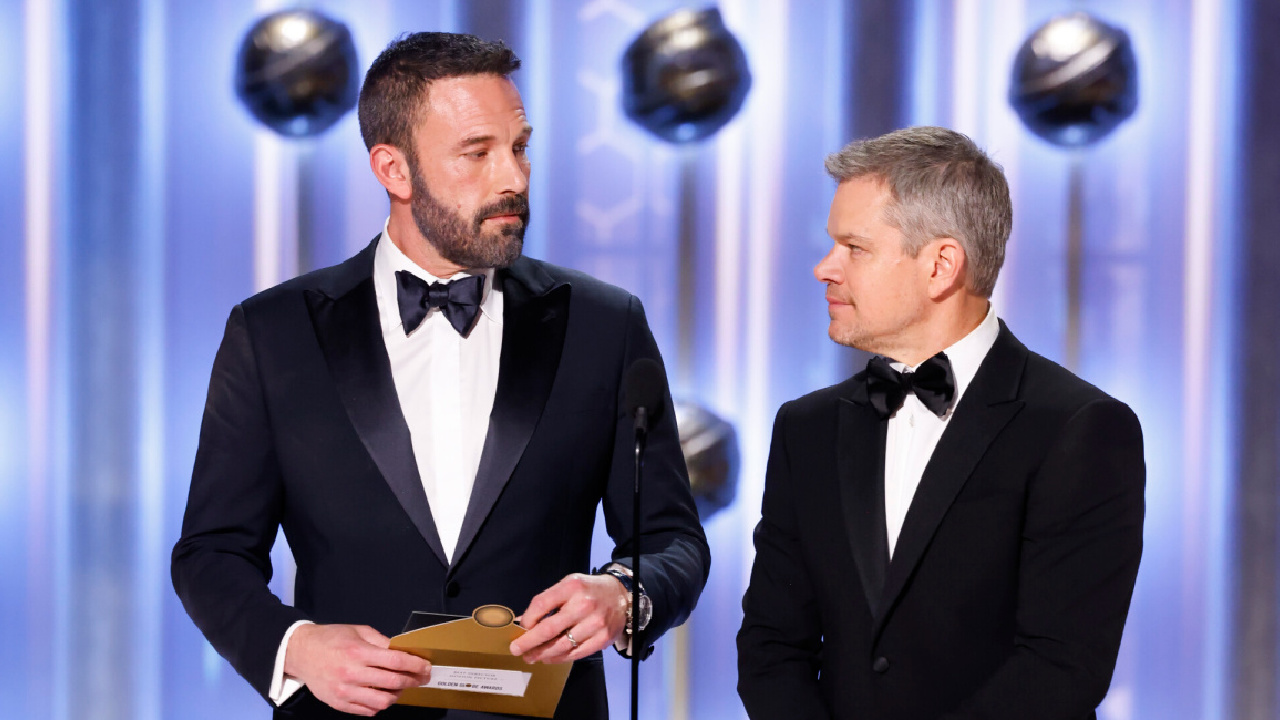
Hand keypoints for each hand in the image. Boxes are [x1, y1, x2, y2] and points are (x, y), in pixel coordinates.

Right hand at [284, 623, 430, 715]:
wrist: (301, 652)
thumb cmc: (332, 638)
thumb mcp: (358, 631)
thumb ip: (381, 642)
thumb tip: (402, 651)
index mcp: (359, 652)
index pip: (396, 661)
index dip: (416, 665)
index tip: (426, 667)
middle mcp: (352, 673)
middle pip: (393, 682)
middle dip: (413, 681)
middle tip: (421, 678)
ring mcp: (345, 692)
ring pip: (382, 702)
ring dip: (397, 695)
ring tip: (400, 688)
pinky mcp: (339, 704)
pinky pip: (367, 711)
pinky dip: (379, 705)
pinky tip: (381, 695)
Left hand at [509, 573, 627, 663]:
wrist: (620, 595)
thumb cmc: (588, 591)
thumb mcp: (568, 585)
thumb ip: (548, 600)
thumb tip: (525, 622)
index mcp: (572, 587)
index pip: (541, 604)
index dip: (527, 619)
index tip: (521, 628)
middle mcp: (584, 605)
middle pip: (549, 629)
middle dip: (529, 642)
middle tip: (517, 650)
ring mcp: (595, 624)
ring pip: (561, 645)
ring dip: (543, 654)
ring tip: (532, 657)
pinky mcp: (603, 639)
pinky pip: (576, 654)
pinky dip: (560, 658)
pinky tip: (550, 658)